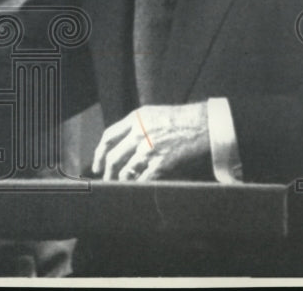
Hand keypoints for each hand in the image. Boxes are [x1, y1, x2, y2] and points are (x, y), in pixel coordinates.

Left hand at [91, 102, 210, 181]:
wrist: (204, 124)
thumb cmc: (180, 119)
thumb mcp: (152, 114)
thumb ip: (135, 126)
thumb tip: (122, 146)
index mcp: (135, 119)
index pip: (108, 137)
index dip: (99, 153)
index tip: (98, 165)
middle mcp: (139, 133)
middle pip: (114, 157)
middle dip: (107, 172)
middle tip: (106, 179)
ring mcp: (149, 148)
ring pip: (126, 171)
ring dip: (121, 181)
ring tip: (121, 186)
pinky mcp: (162, 162)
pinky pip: (143, 179)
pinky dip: (138, 185)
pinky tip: (137, 188)